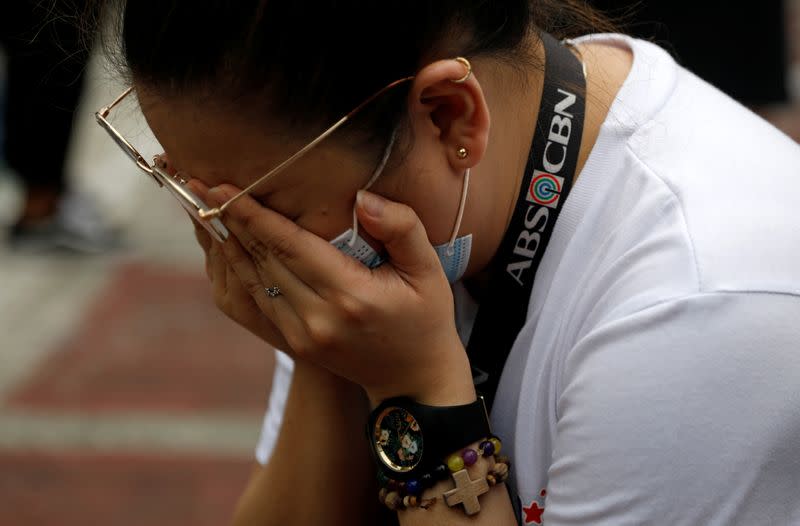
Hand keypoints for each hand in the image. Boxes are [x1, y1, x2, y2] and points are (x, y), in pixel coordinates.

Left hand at [193, 181, 474, 405]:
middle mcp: (317, 318)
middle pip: (260, 260)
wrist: (413, 380)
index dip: (253, 215)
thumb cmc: (425, 318)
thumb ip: (402, 228)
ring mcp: (300, 335)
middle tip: (195, 183)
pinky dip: (231, 271)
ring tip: (198, 207)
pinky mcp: (291, 343)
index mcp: (351, 295)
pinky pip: (251, 302)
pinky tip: (221, 245)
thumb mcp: (429, 271)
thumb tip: (362, 198)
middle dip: (226, 219)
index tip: (221, 186)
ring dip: (221, 242)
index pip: (290, 246)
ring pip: (249, 280)